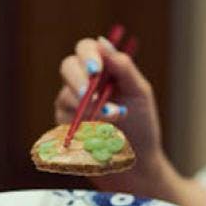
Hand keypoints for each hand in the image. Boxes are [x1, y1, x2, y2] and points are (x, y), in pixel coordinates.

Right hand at [54, 36, 166, 190]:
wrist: (137, 162)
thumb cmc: (141, 124)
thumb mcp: (139, 93)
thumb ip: (123, 68)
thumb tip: (103, 42)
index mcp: (103, 68)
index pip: (86, 49)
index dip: (87, 55)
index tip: (96, 70)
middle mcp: (84, 82)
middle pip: (68, 66)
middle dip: (78, 79)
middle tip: (89, 95)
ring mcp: (71, 104)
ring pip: (65, 95)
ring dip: (88, 108)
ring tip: (114, 119)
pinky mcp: (64, 126)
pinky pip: (64, 121)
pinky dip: (83, 126)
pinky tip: (99, 134)